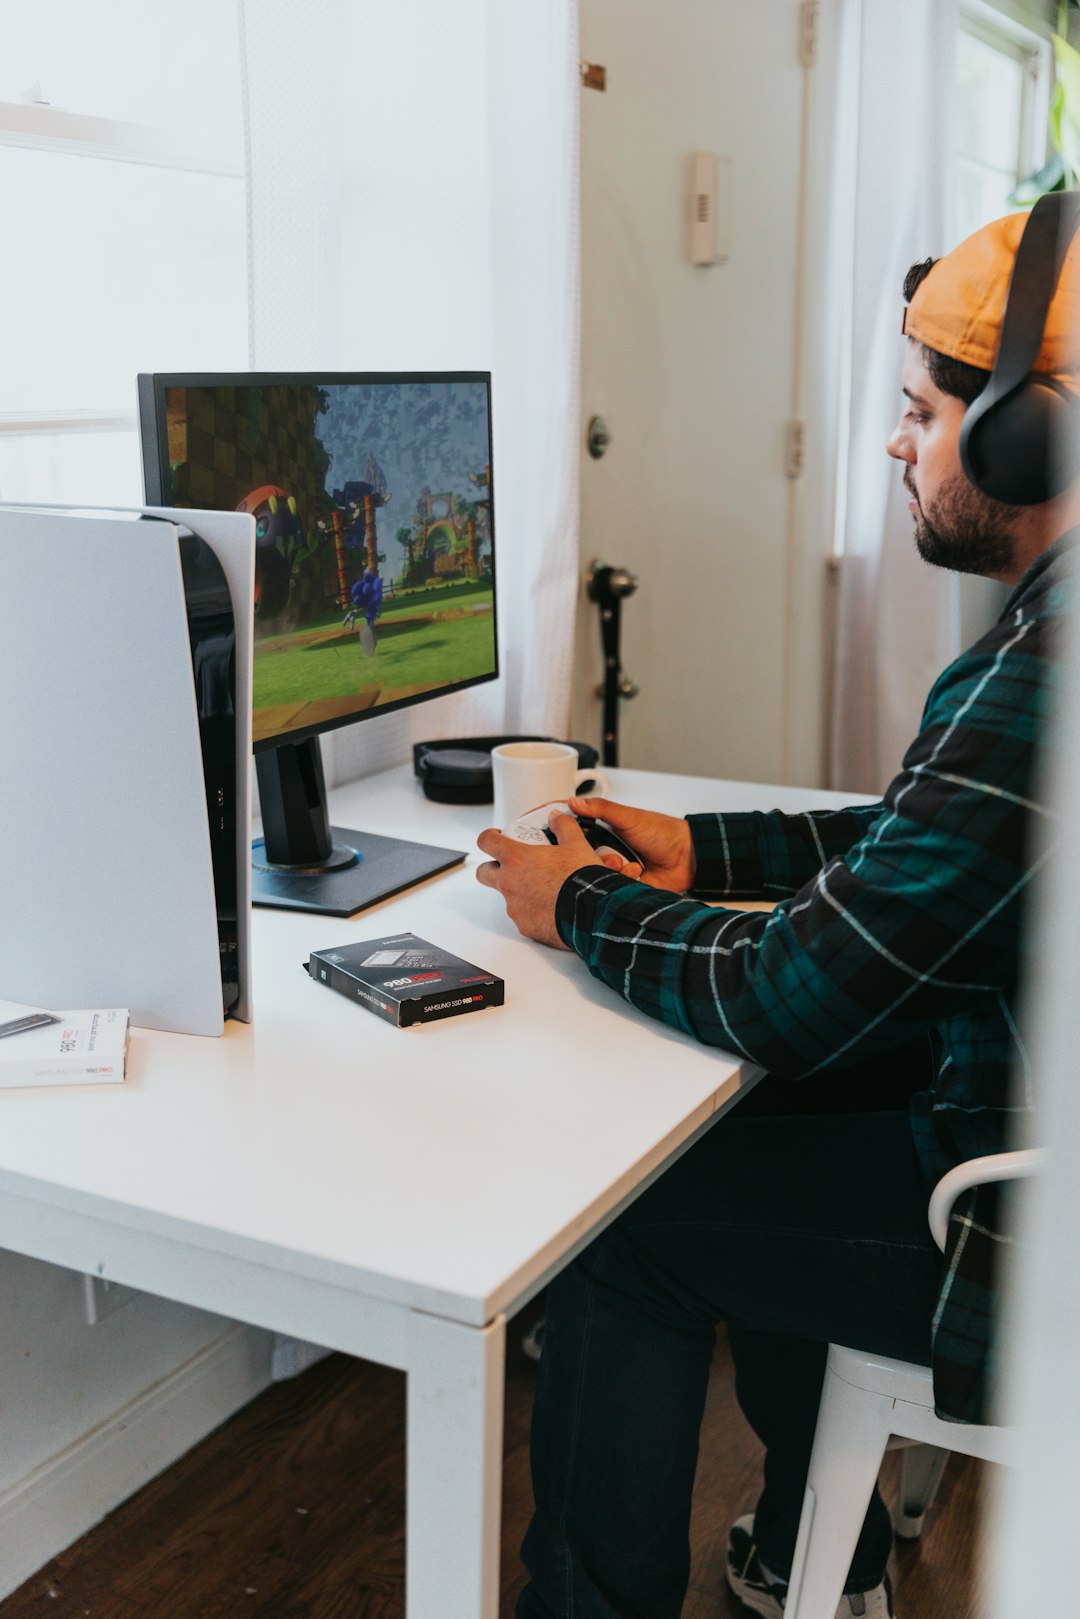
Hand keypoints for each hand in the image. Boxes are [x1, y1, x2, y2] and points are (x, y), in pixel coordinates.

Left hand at [476, 810, 610, 947]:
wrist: (594, 912)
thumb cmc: (582, 879)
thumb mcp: (576, 844)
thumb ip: (563, 826)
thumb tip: (557, 818)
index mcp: (516, 859)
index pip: (486, 841)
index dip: (489, 837)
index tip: (496, 837)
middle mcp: (509, 884)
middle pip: (484, 872)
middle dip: (493, 867)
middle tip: (513, 865)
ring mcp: (515, 907)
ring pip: (507, 896)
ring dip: (519, 890)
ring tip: (545, 888)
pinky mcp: (525, 926)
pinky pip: (523, 916)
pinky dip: (533, 911)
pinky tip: (552, 907)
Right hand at [568, 797, 694, 891]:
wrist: (687, 857)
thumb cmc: (662, 833)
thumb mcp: (629, 817)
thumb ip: (601, 809)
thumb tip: (575, 801)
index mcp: (605, 832)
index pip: (578, 835)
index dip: (570, 838)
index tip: (565, 837)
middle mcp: (607, 851)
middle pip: (583, 858)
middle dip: (593, 857)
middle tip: (608, 854)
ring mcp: (615, 869)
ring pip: (596, 874)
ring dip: (611, 869)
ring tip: (626, 863)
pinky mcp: (624, 886)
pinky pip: (611, 889)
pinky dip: (623, 881)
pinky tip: (636, 873)